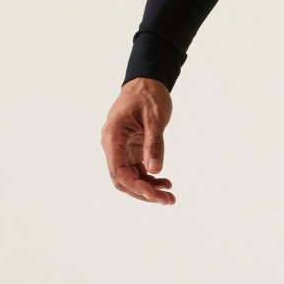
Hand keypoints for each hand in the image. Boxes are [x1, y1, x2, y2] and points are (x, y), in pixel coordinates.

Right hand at [101, 77, 175, 204]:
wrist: (146, 83)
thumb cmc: (148, 96)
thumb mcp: (155, 118)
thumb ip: (154, 143)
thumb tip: (155, 170)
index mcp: (113, 136)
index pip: (118, 169)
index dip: (134, 185)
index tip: (152, 194)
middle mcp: (113, 146)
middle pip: (123, 179)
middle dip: (144, 193)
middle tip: (168, 200)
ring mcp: (121, 150)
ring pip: (131, 178)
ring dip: (149, 190)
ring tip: (170, 197)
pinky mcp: (131, 151)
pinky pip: (138, 171)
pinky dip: (151, 179)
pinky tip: (166, 183)